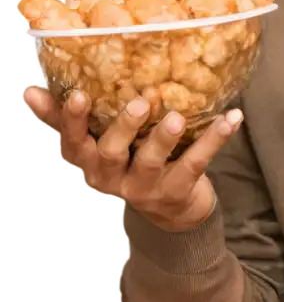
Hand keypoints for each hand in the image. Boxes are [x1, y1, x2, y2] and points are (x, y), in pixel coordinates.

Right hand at [23, 86, 242, 232]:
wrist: (174, 210)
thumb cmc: (135, 162)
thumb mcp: (104, 143)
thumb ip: (77, 120)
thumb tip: (33, 91)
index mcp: (90, 162)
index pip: (72, 141)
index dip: (69, 120)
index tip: (75, 95)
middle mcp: (111, 179)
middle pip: (109, 154)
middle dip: (123, 128)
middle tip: (140, 103)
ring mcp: (143, 188)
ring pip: (150, 162)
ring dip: (164, 137)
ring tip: (178, 117)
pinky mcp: (176, 192)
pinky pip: (196, 163)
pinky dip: (216, 139)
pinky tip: (233, 118)